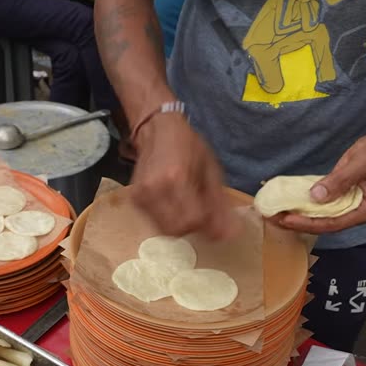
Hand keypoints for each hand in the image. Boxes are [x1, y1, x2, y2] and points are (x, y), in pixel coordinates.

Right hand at [131, 115, 237, 239]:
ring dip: (181, 225)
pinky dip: (168, 220)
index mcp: (177, 178)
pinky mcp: (135, 200)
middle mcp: (155, 189)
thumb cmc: (188, 147)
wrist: (156, 131)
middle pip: (178, 229)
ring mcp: (141, 195)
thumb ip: (219, 205)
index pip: (194, 220)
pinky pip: (155, 223)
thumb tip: (230, 234)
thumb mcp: (211, 171)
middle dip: (193, 226)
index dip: (207, 224)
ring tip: (187, 205)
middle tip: (201, 212)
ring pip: (166, 230)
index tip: (214, 218)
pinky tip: (174, 203)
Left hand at [271, 132, 365, 234]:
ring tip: (275, 215)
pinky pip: (323, 205)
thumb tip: (316, 197)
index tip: (286, 219)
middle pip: (324, 224)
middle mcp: (357, 212)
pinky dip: (306, 205)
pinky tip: (289, 204)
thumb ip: (340, 180)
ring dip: (299, 216)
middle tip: (272, 219)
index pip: (333, 223)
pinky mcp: (343, 196)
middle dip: (298, 223)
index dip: (308, 223)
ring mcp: (350, 205)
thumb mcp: (362, 162)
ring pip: (322, 217)